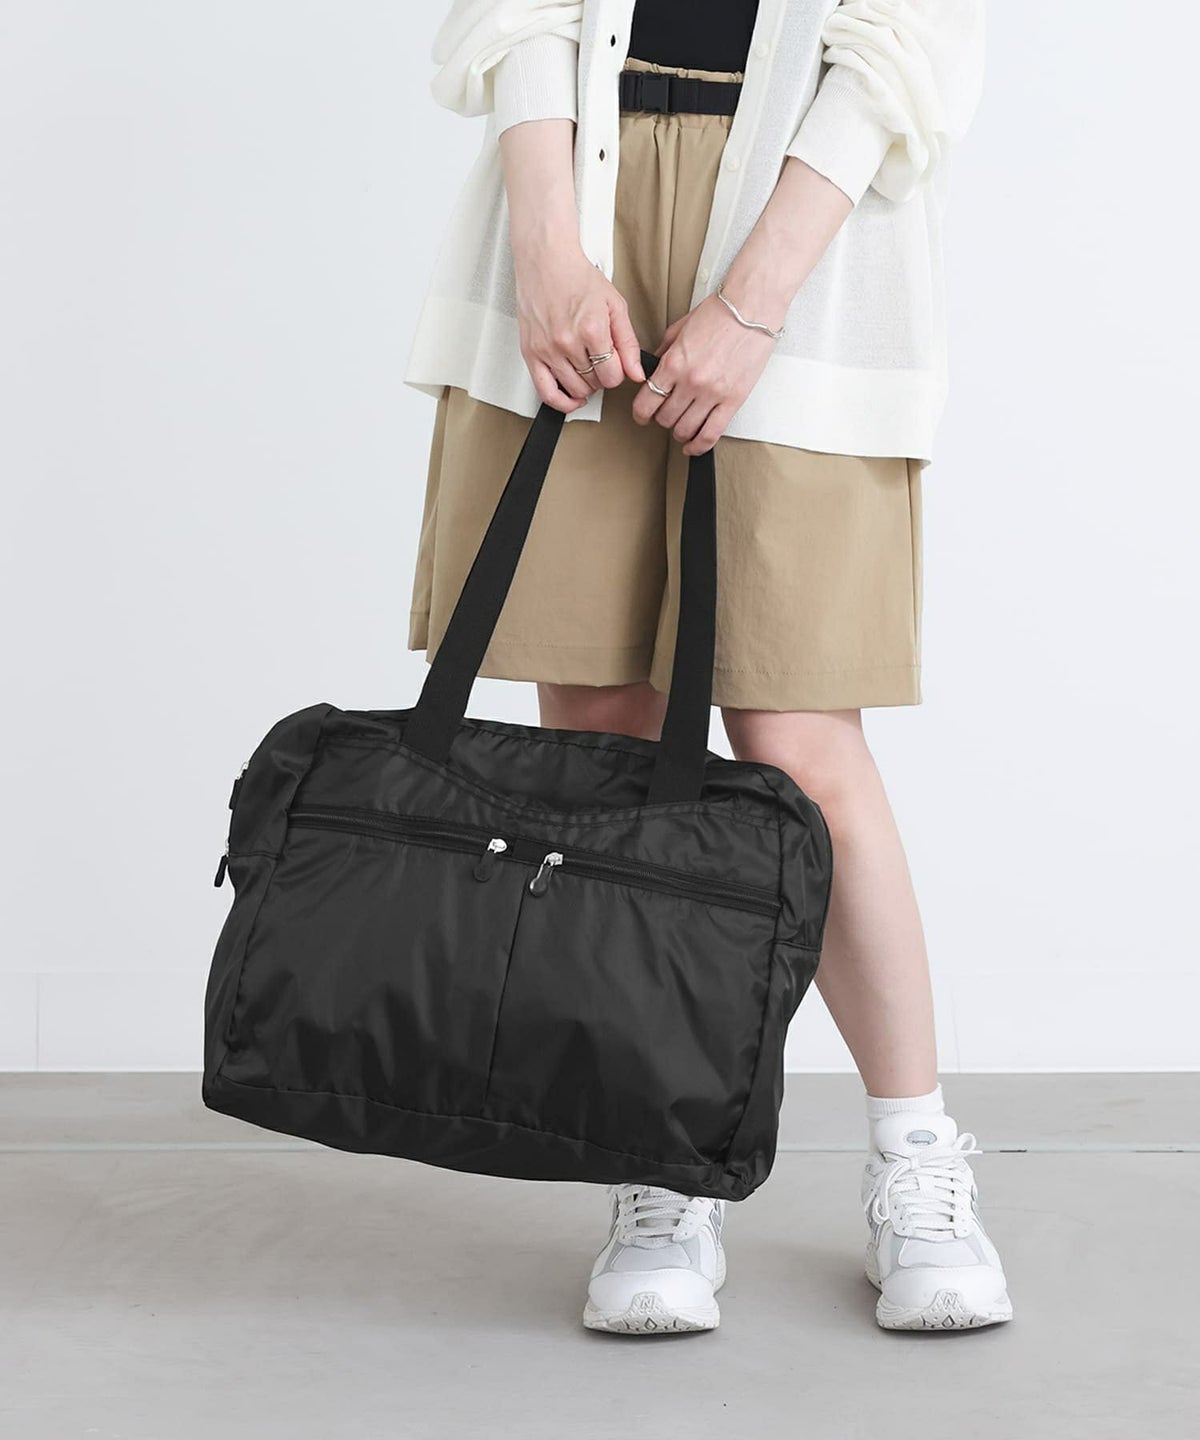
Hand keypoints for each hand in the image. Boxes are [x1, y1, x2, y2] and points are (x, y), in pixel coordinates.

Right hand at [513, 240, 644, 413]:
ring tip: (587, 370)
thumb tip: (637, 372)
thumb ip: (628, 343)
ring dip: (586, 386)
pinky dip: (561, 402)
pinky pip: (545, 392)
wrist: (545, 262)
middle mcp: (567, 342)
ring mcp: (547, 350)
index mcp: (591, 329)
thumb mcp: (614, 305)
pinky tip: (572, 399)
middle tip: (600, 360)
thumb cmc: (577, 278)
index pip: (613, 375)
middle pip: (595, 383)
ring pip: (575, 390)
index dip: (618, 372)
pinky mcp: (531, 353)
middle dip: (602, 376)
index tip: (616, 363)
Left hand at [631, 292, 776, 454]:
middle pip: (665, 418)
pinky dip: (698, 445)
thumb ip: (663, 354)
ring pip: (685, 429)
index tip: (642, 415)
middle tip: (666, 414)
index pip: (646, 402)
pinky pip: (711, 434)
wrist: (752, 308)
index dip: (640, 414)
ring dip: (679, 432)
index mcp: (674, 363)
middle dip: (661, 419)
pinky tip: (692, 446)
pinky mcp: (733, 400)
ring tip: (681, 426)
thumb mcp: (679, 329)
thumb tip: (652, 372)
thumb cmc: (720, 313)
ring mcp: (712, 394)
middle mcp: (691, 382)